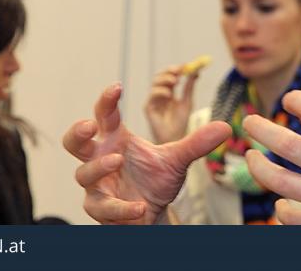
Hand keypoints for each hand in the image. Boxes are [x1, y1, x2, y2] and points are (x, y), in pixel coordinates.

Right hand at [63, 83, 230, 223]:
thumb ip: (197, 143)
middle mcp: (102, 158)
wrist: (155, 213)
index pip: (105, 115)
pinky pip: (103, 206)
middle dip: (77, 132)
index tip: (116, 86)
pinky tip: (140, 207)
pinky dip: (121, 207)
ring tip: (117, 160)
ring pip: (83, 173)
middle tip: (89, 125)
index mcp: (117, 139)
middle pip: (75, 142)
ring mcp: (97, 184)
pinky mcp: (100, 208)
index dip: (107, 100)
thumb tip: (225, 127)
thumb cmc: (156, 179)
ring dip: (99, 167)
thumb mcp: (178, 159)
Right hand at [144, 65, 198, 143]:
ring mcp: (153, 101)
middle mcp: (160, 95)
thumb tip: (196, 71)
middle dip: (169, 71)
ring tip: (175, 81)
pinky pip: (152, 96)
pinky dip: (160, 92)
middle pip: (161, 76)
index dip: (177, 69)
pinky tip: (169, 94)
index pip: (170, 75)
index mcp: (169, 92)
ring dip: (165, 79)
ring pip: (155, 83)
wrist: (175, 140)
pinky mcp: (148, 108)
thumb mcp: (187, 102)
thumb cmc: (180, 123)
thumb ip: (189, 87)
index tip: (186, 65)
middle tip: (179, 70)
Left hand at [243, 90, 300, 224]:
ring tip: (251, 158)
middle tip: (250, 122)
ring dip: (257, 166)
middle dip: (260, 128)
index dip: (296, 99)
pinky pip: (288, 216)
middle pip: (285, 142)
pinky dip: (281, 208)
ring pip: (276, 179)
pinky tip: (282, 203)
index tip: (289, 100)